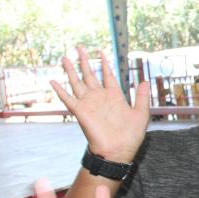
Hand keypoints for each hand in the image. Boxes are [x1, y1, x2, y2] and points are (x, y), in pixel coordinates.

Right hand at [51, 47, 149, 161]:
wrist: (118, 151)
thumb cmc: (131, 136)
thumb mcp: (141, 113)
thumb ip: (142, 97)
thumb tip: (145, 81)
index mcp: (115, 96)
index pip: (107, 75)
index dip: (104, 63)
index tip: (100, 51)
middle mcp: (100, 97)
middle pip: (90, 74)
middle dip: (84, 60)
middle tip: (79, 46)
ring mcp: (89, 104)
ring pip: (78, 82)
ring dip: (71, 70)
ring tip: (65, 57)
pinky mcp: (80, 112)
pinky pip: (68, 98)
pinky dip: (60, 90)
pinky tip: (53, 81)